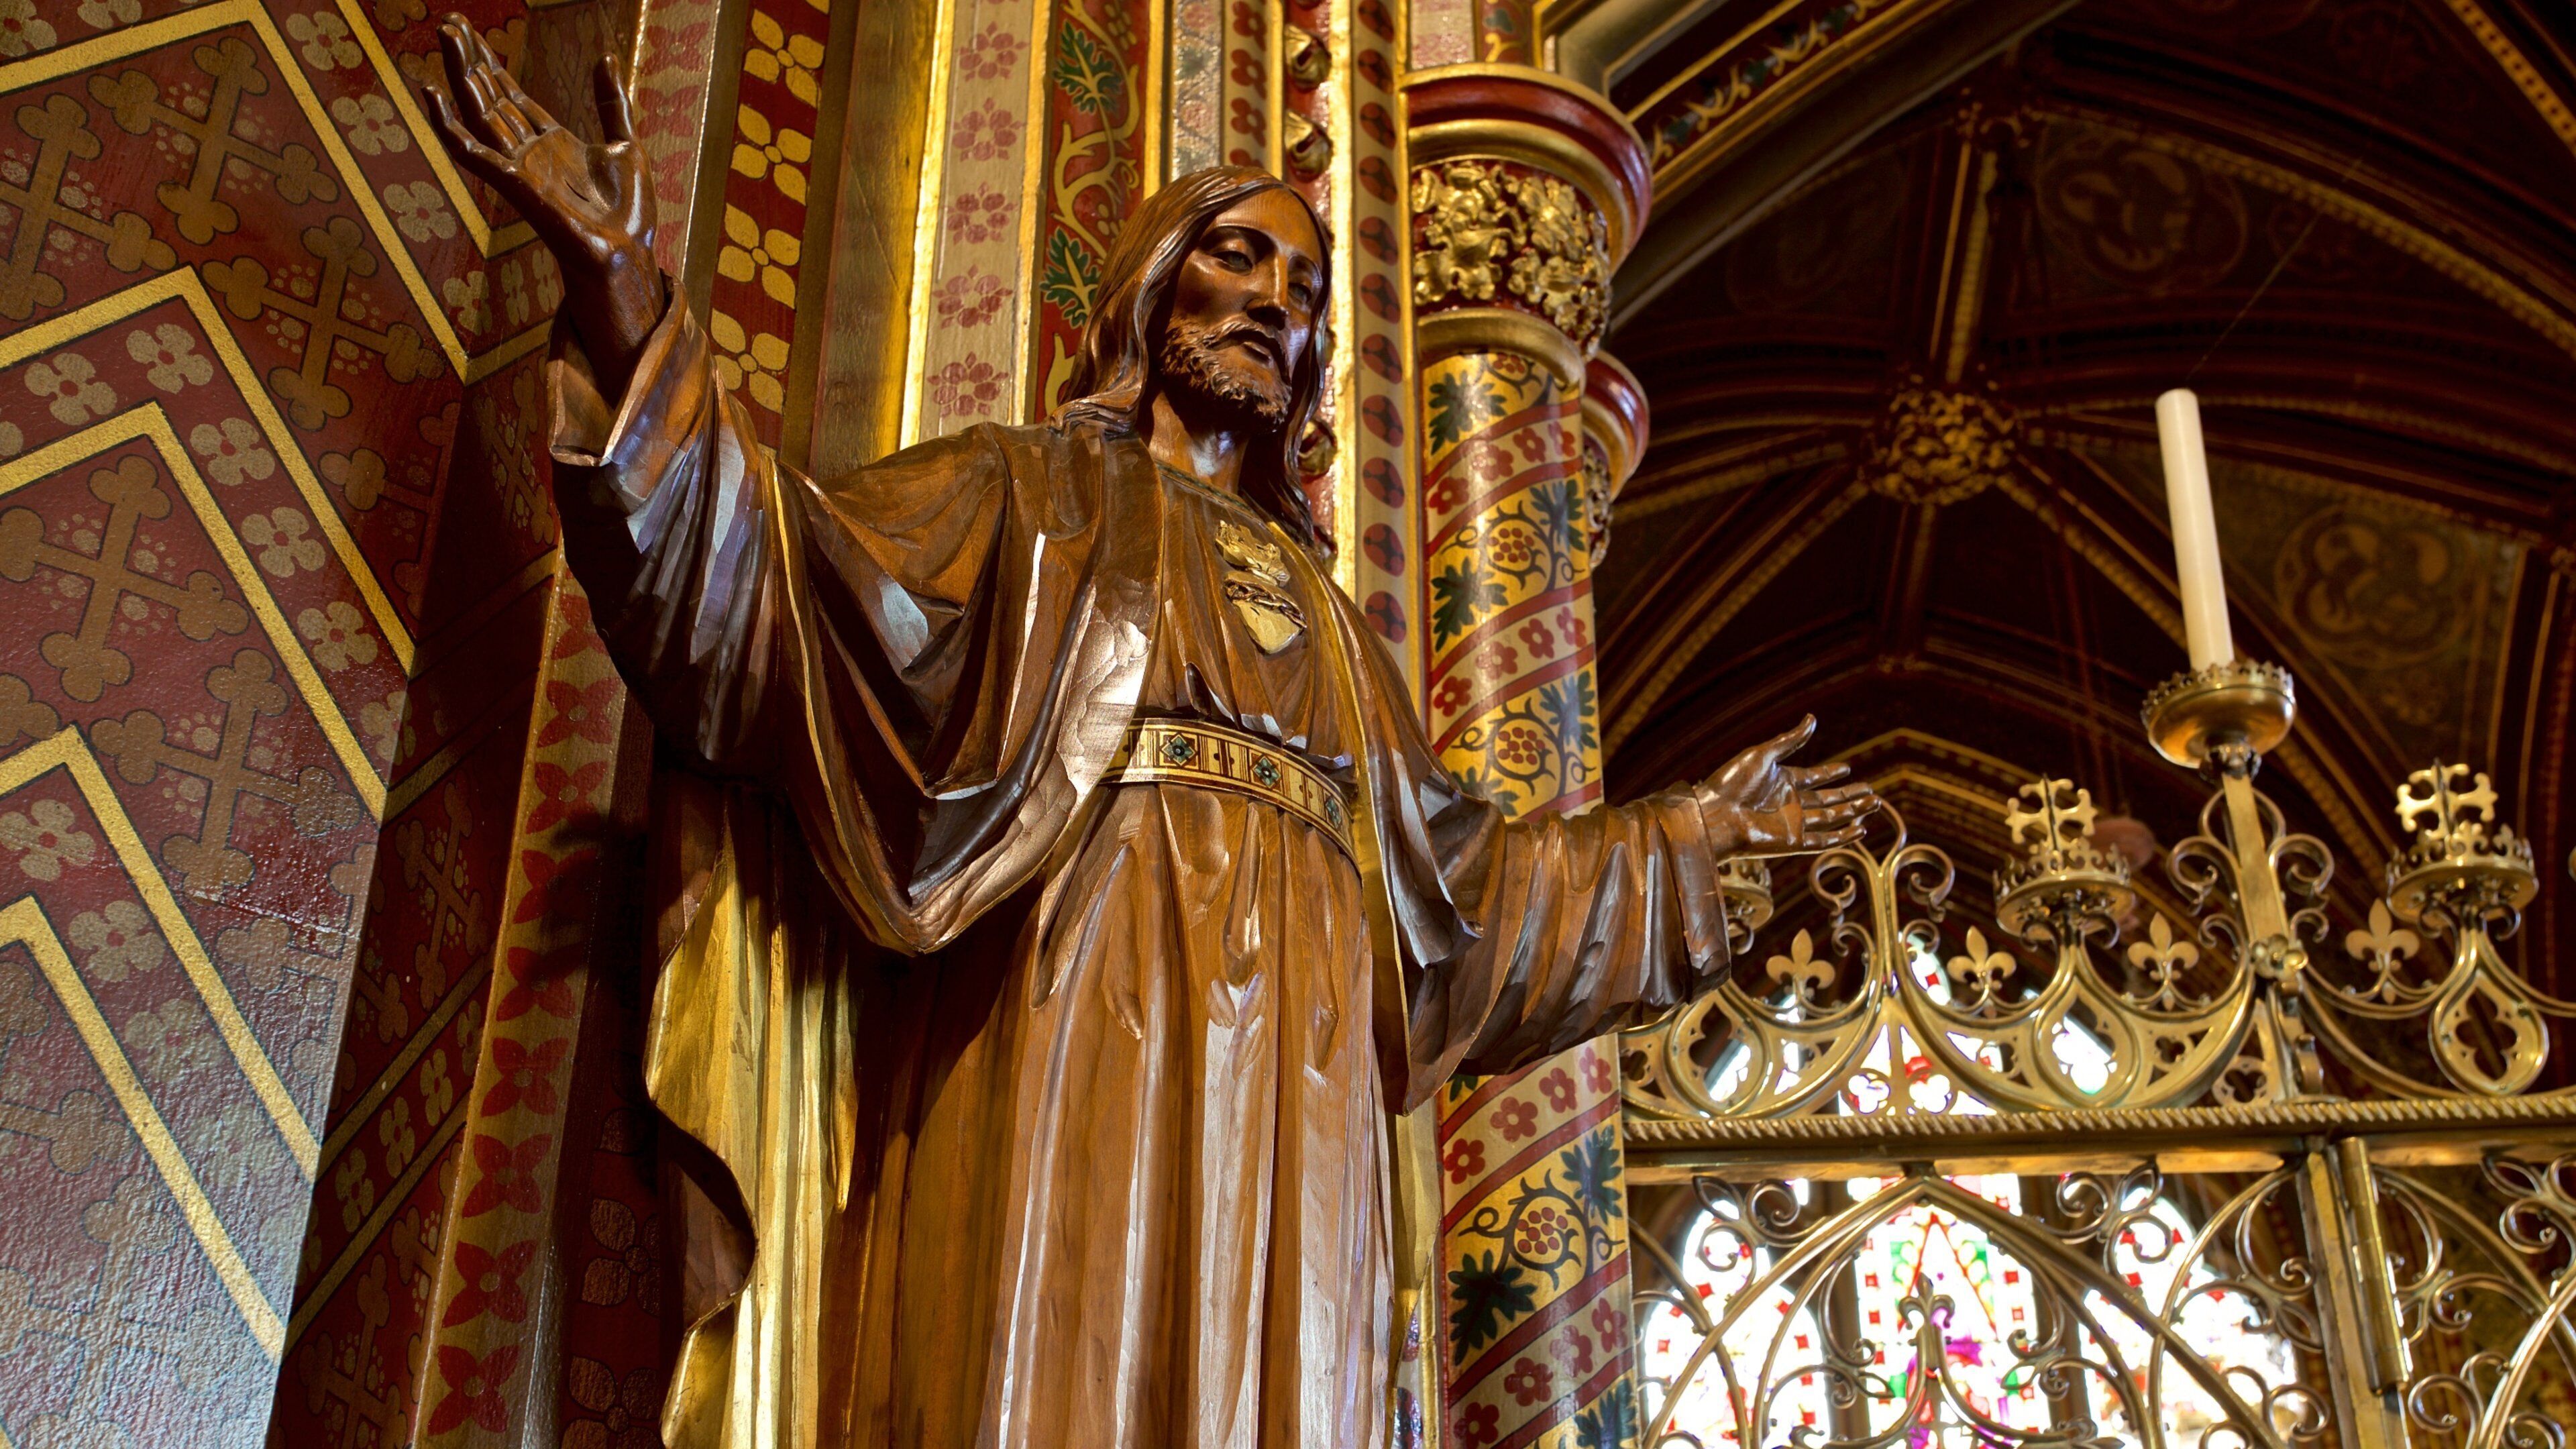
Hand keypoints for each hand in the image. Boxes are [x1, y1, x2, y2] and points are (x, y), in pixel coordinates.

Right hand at [423, 16, 661, 392]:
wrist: (630, 255)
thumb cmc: (628, 213)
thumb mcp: (626, 144)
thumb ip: (611, 102)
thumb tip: (606, 56)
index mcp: (551, 141)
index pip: (511, 93)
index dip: (491, 62)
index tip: (471, 30)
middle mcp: (528, 151)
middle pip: (491, 95)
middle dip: (471, 57)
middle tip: (450, 20)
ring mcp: (518, 167)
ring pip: (479, 112)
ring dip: (460, 73)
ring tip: (445, 35)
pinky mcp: (514, 184)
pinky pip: (472, 152)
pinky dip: (448, 125)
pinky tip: (430, 94)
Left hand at [1693, 715, 1877, 856]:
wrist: (1716, 815)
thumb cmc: (1733, 783)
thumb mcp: (1764, 754)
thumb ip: (1791, 740)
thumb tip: (1812, 718)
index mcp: (1780, 780)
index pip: (1813, 777)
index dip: (1830, 773)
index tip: (1848, 769)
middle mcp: (1789, 802)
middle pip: (1827, 799)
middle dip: (1850, 795)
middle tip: (1872, 789)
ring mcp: (1792, 823)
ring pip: (1832, 818)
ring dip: (1854, 811)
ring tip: (1876, 802)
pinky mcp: (1793, 842)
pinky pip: (1824, 840)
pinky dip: (1843, 836)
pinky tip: (1862, 829)